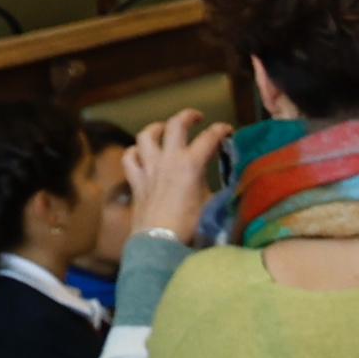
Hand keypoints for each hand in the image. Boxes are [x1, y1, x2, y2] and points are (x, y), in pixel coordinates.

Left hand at [121, 108, 223, 247]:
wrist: (160, 241)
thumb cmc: (191, 225)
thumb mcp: (212, 203)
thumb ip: (219, 186)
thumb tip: (229, 181)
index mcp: (191, 164)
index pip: (210, 137)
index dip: (222, 130)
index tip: (228, 131)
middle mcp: (168, 159)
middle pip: (176, 124)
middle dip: (189, 116)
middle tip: (197, 118)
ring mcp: (149, 168)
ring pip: (146, 135)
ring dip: (156, 128)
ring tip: (164, 129)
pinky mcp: (136, 180)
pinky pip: (130, 157)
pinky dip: (135, 152)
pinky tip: (142, 154)